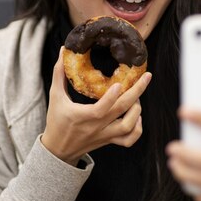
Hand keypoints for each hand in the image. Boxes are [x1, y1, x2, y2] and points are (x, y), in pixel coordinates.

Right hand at [41, 47, 151, 165]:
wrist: (58, 150)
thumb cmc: (56, 121)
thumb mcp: (55, 96)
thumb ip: (59, 74)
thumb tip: (63, 51)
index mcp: (83, 116)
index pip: (101, 109)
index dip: (111, 97)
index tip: (119, 84)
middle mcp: (97, 127)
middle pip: (122, 111)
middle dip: (137, 92)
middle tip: (146, 77)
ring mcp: (105, 135)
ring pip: (129, 127)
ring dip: (137, 110)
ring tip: (137, 96)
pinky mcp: (109, 140)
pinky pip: (129, 140)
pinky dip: (137, 129)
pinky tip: (136, 116)